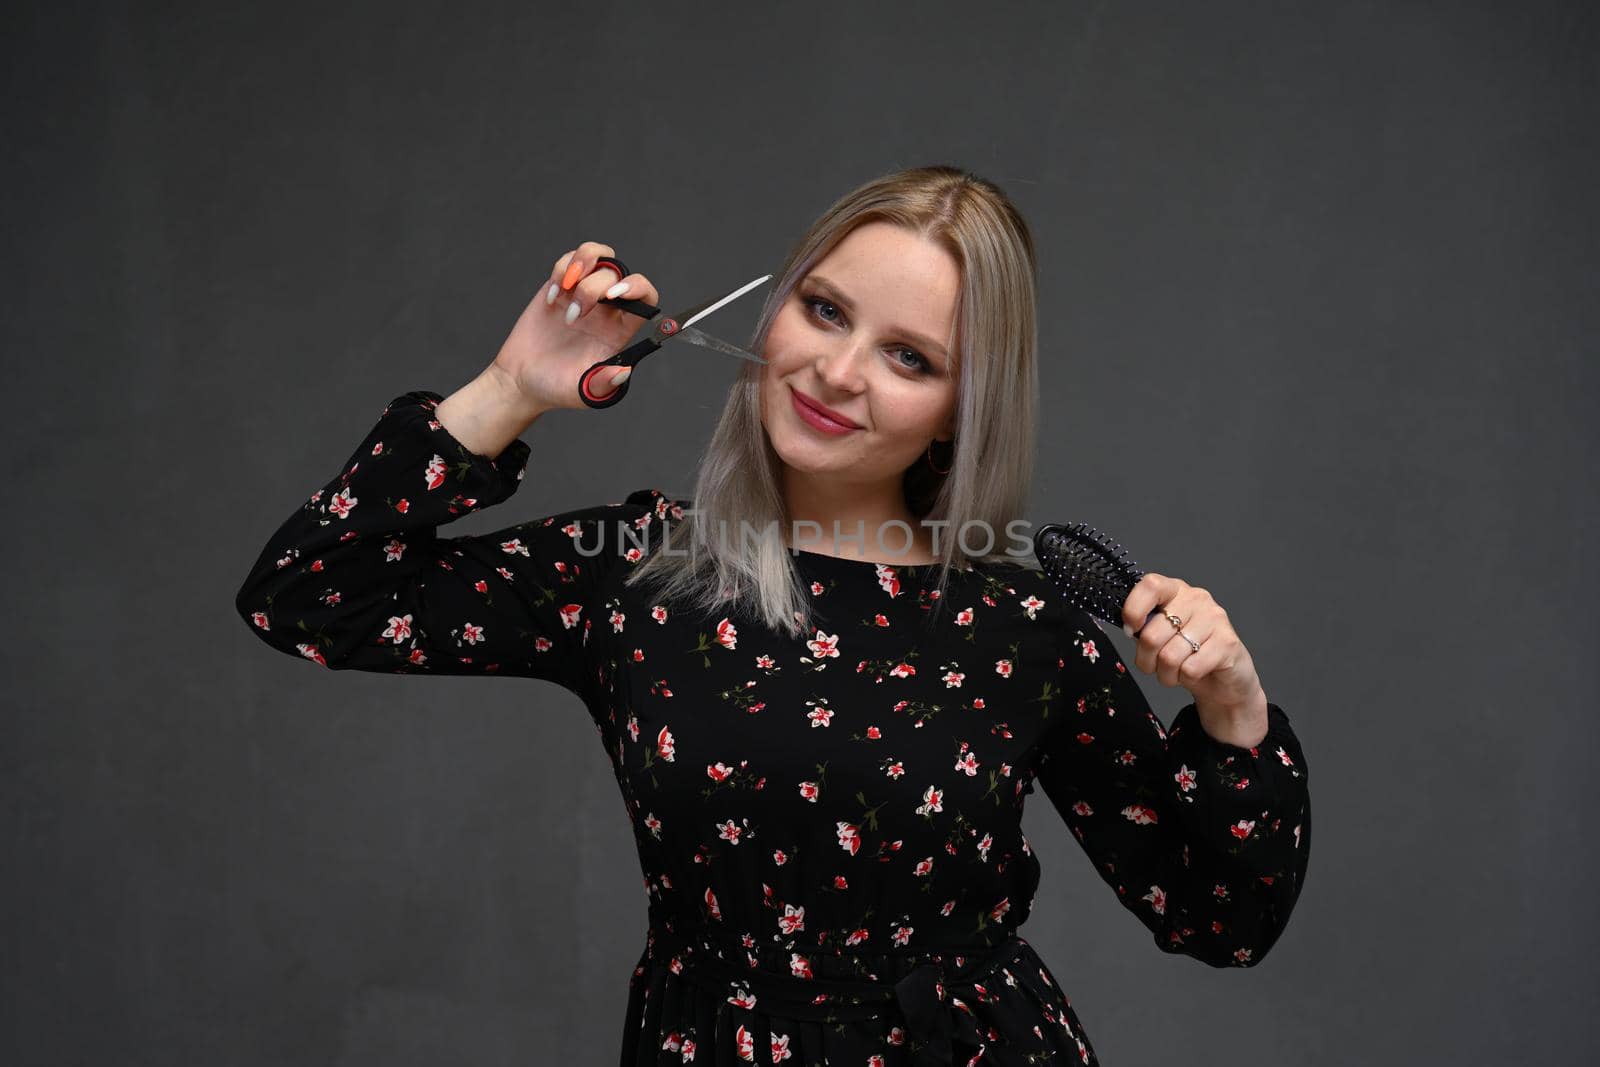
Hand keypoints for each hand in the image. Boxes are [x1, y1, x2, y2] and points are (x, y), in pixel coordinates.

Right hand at [491, 240, 662, 412]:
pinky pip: (569, 261)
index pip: (645, 297)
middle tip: (575, 315)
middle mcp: (606, 309)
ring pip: (597, 256)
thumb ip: (604, 382)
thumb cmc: (557, 387)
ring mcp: (582, 294)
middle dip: (595, 287)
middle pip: (617, 273)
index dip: (637, 288)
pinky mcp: (560, 287)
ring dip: (582, 263)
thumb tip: (624, 370)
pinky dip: (561, 269)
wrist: (521, 379)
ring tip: (565, 288)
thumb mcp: (584, 392)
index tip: (615, 294)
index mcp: (620, 330)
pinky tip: (552, 298)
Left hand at [1121, 573, 1269, 747]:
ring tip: (1174, 672)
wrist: (1224, 676)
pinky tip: (1194, 673)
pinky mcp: (1227, 643)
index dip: (1134, 610)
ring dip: (1166, 674)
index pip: (1151, 586)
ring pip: (1169, 656)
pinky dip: (1186, 679)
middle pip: (1152, 634)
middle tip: (1154, 665)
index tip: (1131, 630)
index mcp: (1176, 590)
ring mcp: (1215, 619)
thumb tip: (1130, 628)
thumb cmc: (1187, 653)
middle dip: (1146, 660)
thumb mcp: (1161, 634)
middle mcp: (1197, 599)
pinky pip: (1190, 669)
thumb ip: (1145, 626)